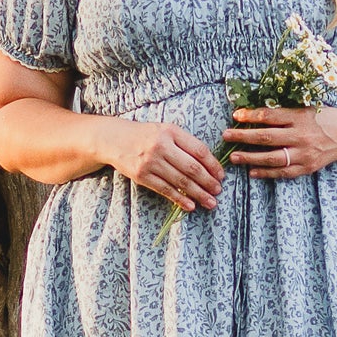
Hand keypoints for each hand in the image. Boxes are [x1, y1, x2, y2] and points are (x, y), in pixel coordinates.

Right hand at [107, 118, 223, 210]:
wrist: (114, 139)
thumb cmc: (146, 135)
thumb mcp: (166, 131)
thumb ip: (185, 143)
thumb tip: (209, 165)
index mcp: (171, 132)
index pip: (198, 150)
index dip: (213, 164)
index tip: (221, 175)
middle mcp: (161, 146)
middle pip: (192, 168)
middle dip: (208, 182)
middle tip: (218, 191)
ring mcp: (150, 162)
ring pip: (180, 181)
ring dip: (198, 194)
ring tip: (210, 202)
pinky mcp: (142, 176)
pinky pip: (165, 190)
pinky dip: (179, 199)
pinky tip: (190, 206)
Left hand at [223, 104, 336, 178]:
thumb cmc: (326, 118)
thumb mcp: (307, 108)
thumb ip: (284, 112)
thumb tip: (256, 113)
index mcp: (300, 116)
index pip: (270, 116)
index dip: (251, 115)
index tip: (235, 115)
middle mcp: (301, 135)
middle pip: (266, 137)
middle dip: (243, 137)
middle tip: (226, 136)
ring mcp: (304, 153)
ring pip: (272, 158)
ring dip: (250, 158)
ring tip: (234, 157)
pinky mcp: (307, 167)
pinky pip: (283, 172)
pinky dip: (266, 173)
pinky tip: (252, 172)